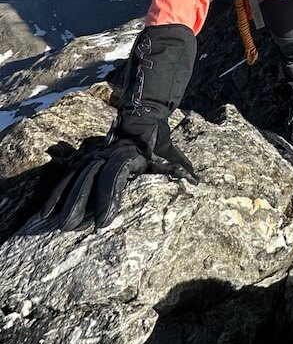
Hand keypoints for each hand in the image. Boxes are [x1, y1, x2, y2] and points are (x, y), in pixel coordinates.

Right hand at [40, 114, 196, 230]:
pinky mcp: (88, 158)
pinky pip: (70, 175)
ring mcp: (96, 155)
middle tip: (69, 228)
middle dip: (78, 204)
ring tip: (53, 221)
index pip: (114, 180)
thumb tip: (195, 181)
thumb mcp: (171, 152)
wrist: (144, 114)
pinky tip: (46, 210)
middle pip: (89, 180)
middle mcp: (107, 156)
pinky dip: (58, 191)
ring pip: (76, 177)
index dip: (107, 200)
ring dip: (63, 199)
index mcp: (127, 158)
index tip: (101, 223)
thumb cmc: (159, 140)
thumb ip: (180, 167)